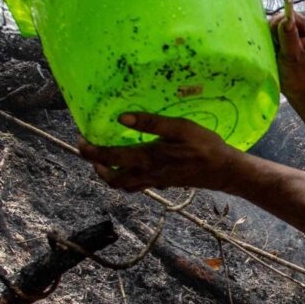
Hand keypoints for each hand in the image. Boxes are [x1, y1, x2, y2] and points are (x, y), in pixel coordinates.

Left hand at [78, 113, 241, 191]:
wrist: (223, 170)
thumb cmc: (203, 145)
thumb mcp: (179, 128)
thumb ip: (150, 122)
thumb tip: (122, 117)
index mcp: (147, 158)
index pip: (110, 158)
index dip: (91, 151)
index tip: (81, 141)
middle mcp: (147, 174)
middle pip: (112, 179)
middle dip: (97, 166)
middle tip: (90, 151)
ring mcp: (155, 181)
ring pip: (124, 186)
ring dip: (110, 176)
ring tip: (105, 161)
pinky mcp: (163, 183)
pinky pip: (137, 186)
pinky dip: (127, 179)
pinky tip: (131, 167)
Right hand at [268, 8, 304, 98]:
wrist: (300, 91)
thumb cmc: (299, 76)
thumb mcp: (293, 56)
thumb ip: (289, 37)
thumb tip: (286, 19)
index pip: (290, 15)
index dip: (279, 23)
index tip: (276, 39)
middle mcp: (303, 30)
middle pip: (282, 19)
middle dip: (274, 32)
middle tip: (277, 48)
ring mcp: (294, 36)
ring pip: (276, 28)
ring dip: (271, 38)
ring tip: (276, 52)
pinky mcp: (286, 42)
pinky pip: (274, 36)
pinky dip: (271, 43)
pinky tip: (274, 53)